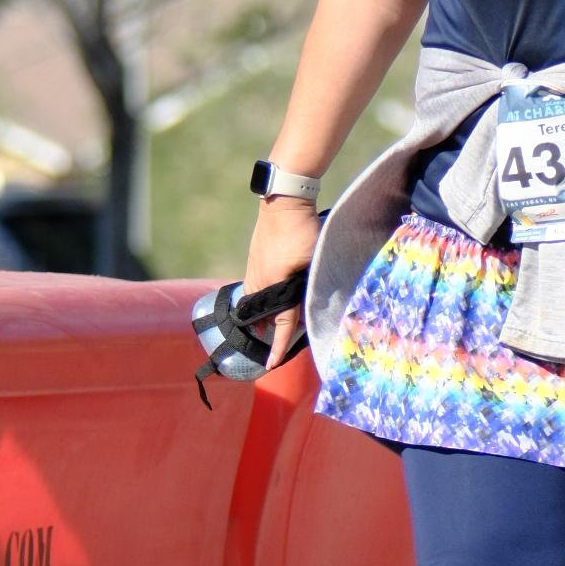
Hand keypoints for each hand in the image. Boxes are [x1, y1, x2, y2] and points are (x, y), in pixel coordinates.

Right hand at [237, 192, 322, 367]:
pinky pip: (254, 288)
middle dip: (265, 331)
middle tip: (275, 344)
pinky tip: (272, 297)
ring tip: (270, 326)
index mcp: (272, 285)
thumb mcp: (311, 262)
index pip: (277, 323)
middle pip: (259, 317)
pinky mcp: (254, 261)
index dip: (277, 345)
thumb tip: (308, 304)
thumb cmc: (302, 231)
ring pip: (255, 303)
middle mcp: (258, 281)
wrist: (284, 201)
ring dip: (262, 315)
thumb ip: (309, 285)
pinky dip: (261, 299)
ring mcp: (253, 270)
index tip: (271, 364)